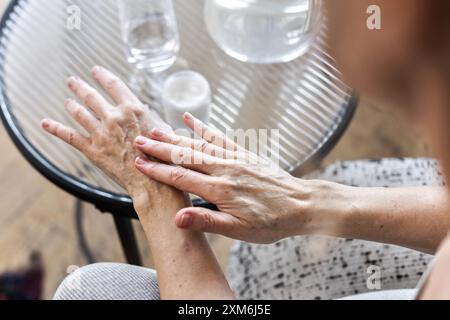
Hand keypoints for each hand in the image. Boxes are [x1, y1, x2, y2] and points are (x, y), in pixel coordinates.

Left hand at [41, 66, 171, 198]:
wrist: (151, 181)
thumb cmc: (161, 157)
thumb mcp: (161, 130)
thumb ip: (150, 116)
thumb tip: (143, 108)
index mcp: (132, 110)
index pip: (113, 85)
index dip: (102, 75)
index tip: (96, 70)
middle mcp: (114, 118)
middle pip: (91, 96)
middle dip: (80, 86)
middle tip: (73, 81)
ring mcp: (101, 134)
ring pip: (79, 113)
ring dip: (71, 104)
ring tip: (67, 101)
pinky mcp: (92, 150)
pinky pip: (69, 136)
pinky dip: (55, 128)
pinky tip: (45, 123)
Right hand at [132, 113, 332, 242]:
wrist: (302, 205)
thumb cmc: (271, 222)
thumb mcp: (239, 229)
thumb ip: (207, 222)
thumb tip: (178, 218)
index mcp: (220, 190)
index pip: (182, 178)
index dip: (158, 171)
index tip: (139, 163)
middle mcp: (225, 169)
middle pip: (186, 156)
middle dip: (160, 148)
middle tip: (138, 140)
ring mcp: (235, 158)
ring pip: (199, 145)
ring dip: (175, 137)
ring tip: (154, 130)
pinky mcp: (244, 153)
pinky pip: (220, 137)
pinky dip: (203, 128)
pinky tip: (190, 119)